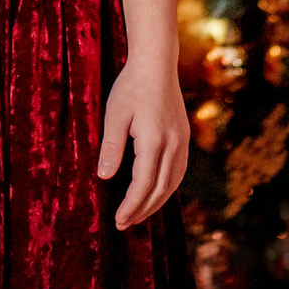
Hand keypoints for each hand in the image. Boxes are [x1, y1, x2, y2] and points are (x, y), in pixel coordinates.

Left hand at [94, 55, 187, 229]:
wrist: (157, 64)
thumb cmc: (131, 87)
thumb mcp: (114, 115)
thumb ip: (111, 147)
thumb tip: (105, 178)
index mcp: (154, 140)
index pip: (144, 184)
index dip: (131, 205)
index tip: (119, 220)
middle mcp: (173, 144)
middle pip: (160, 189)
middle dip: (142, 210)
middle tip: (124, 224)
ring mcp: (182, 142)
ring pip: (172, 183)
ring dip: (155, 202)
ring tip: (137, 215)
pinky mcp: (184, 138)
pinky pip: (178, 172)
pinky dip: (166, 188)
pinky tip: (155, 193)